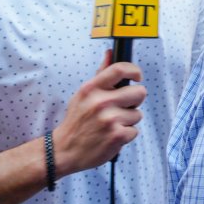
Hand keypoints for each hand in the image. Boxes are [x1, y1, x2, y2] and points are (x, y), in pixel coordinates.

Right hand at [52, 50, 146, 176]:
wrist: (64, 151)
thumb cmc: (77, 120)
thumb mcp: (83, 95)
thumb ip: (100, 74)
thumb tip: (109, 52)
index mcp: (92, 89)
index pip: (120, 69)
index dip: (134, 71)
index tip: (137, 77)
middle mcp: (101, 102)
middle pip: (140, 92)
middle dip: (135, 100)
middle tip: (123, 107)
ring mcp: (110, 119)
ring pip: (138, 114)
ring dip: (128, 120)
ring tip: (111, 124)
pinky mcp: (117, 136)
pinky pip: (135, 130)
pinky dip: (126, 135)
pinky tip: (111, 135)